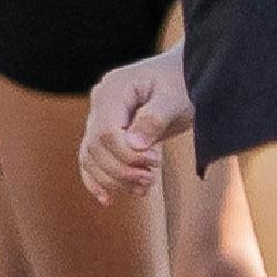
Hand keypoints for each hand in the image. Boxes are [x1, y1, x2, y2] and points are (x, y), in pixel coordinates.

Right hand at [75, 53, 187, 206]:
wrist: (186, 76)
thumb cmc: (184, 84)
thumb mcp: (176, 98)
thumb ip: (154, 119)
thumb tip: (134, 146)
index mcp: (113, 90)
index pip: (107, 132)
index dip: (128, 155)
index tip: (156, 162)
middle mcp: (99, 102)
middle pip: (96, 147)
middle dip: (122, 170)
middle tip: (151, 179)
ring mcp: (99, 117)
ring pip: (91, 156)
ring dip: (114, 179)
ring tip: (144, 188)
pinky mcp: (105, 132)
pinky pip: (91, 158)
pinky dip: (97, 180)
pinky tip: (108, 200)